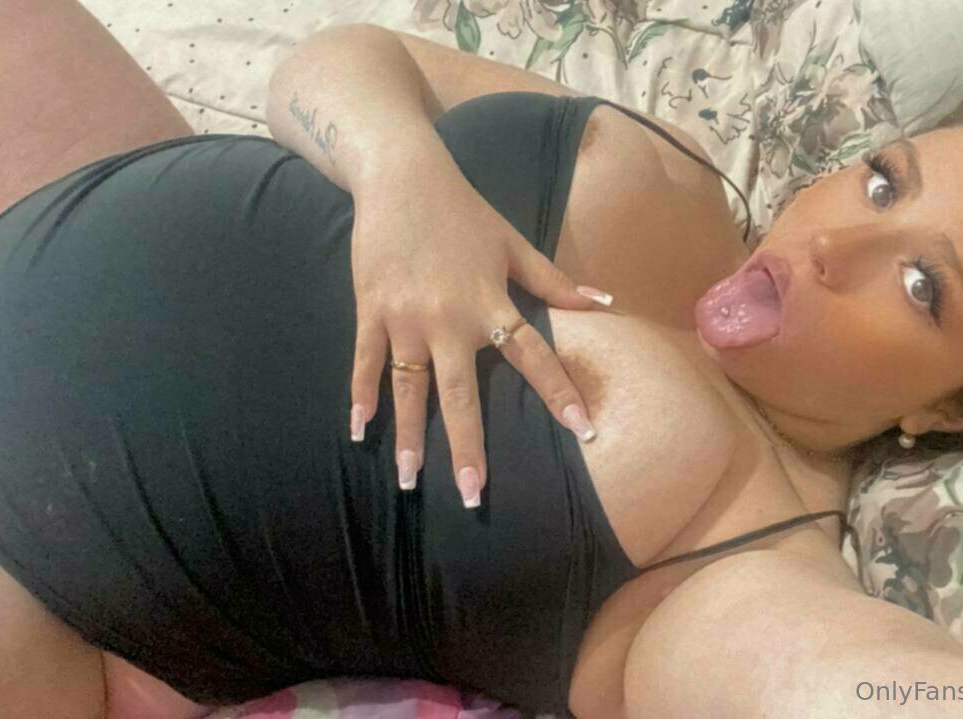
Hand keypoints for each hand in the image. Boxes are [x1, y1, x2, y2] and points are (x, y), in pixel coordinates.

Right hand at [347, 160, 611, 508]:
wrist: (402, 176)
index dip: (560, 392)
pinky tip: (358, 431)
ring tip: (409, 481)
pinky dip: (360, 395)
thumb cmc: (464, 211)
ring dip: (409, 436)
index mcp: (491, 303)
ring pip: (409, 388)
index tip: (584, 431)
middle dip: (467, 447)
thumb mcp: (514, 243)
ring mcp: (406, 317)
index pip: (533, 356)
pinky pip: (366, 361)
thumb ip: (555, 280)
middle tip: (471, 495)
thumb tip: (605, 302)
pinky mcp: (371, 310)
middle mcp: (449, 319)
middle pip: (461, 394)